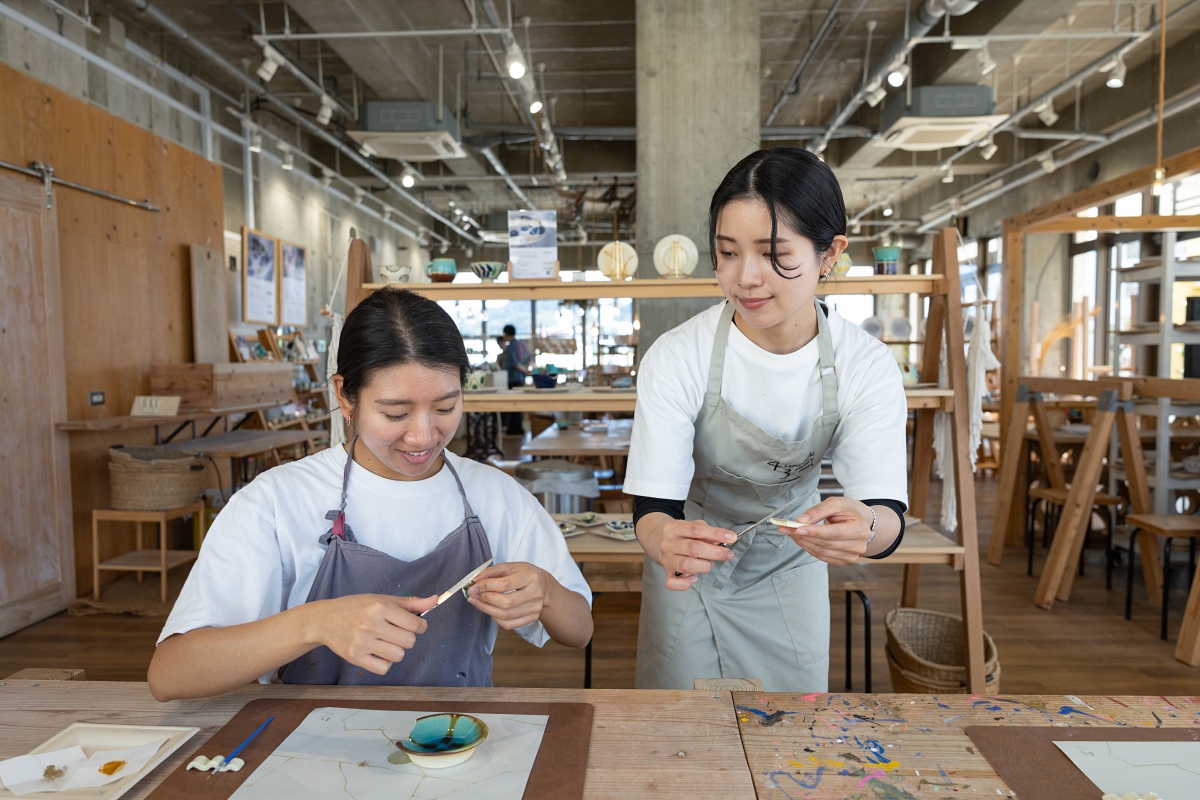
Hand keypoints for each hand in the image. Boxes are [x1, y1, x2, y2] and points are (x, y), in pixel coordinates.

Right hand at [310, 593, 436, 675]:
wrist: (325, 620)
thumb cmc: (356, 607)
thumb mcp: (382, 599)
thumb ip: (410, 603)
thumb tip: (435, 600)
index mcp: (380, 606)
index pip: (416, 624)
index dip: (420, 626)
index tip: (412, 625)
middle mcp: (371, 623)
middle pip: (409, 641)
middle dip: (408, 638)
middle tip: (396, 633)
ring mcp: (362, 642)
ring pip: (398, 655)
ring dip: (397, 651)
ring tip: (385, 642)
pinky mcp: (355, 657)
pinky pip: (383, 668)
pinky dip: (385, 663)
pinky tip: (378, 653)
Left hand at [467, 562, 551, 629]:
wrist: (543, 585)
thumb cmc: (523, 574)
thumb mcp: (509, 567)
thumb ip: (491, 572)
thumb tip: (474, 581)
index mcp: (530, 576)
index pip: (504, 584)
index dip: (486, 587)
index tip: (472, 587)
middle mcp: (535, 593)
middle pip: (506, 603)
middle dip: (485, 600)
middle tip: (473, 596)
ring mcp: (535, 608)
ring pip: (506, 615)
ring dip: (487, 610)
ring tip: (477, 602)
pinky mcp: (532, 618)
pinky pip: (509, 624)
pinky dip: (495, 618)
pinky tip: (490, 610)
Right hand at [657, 518, 735, 590]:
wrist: (659, 542)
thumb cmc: (682, 535)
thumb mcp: (692, 527)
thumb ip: (708, 533)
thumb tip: (725, 540)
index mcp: (673, 528)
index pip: (696, 529)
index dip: (716, 533)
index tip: (732, 538)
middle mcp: (667, 544)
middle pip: (693, 548)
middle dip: (715, 552)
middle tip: (728, 555)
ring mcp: (666, 560)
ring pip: (686, 565)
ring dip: (704, 566)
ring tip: (709, 563)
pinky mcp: (666, 573)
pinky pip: (672, 583)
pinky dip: (685, 583)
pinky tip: (694, 578)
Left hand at [779, 497, 872, 565]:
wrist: (862, 522)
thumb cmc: (850, 510)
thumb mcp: (836, 503)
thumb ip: (819, 510)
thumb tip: (801, 521)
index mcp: (860, 529)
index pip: (833, 533)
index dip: (814, 532)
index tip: (796, 529)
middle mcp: (858, 546)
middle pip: (825, 544)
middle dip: (803, 536)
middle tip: (787, 528)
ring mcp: (851, 556)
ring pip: (821, 552)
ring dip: (803, 543)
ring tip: (791, 532)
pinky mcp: (843, 561)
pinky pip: (822, 556)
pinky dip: (809, 548)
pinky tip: (801, 540)